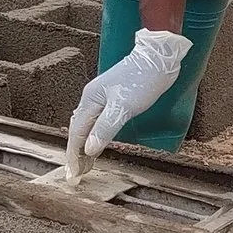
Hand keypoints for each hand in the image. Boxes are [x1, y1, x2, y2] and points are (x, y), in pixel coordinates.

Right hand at [65, 28, 191, 177]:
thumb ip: (105, 129)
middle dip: (76, 153)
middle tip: (78, 174)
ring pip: (86, 127)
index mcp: (90, 100)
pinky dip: (94, 136)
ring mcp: (101, 99)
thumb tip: (89, 149)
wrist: (158, 57)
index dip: (74, 155)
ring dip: (84, 146)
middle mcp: (91, 99)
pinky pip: (96, 122)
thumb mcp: (123, 107)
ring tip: (85, 165)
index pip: (77, 133)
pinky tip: (96, 144)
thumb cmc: (142, 79)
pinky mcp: (113, 99)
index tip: (74, 174)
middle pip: (78, 131)